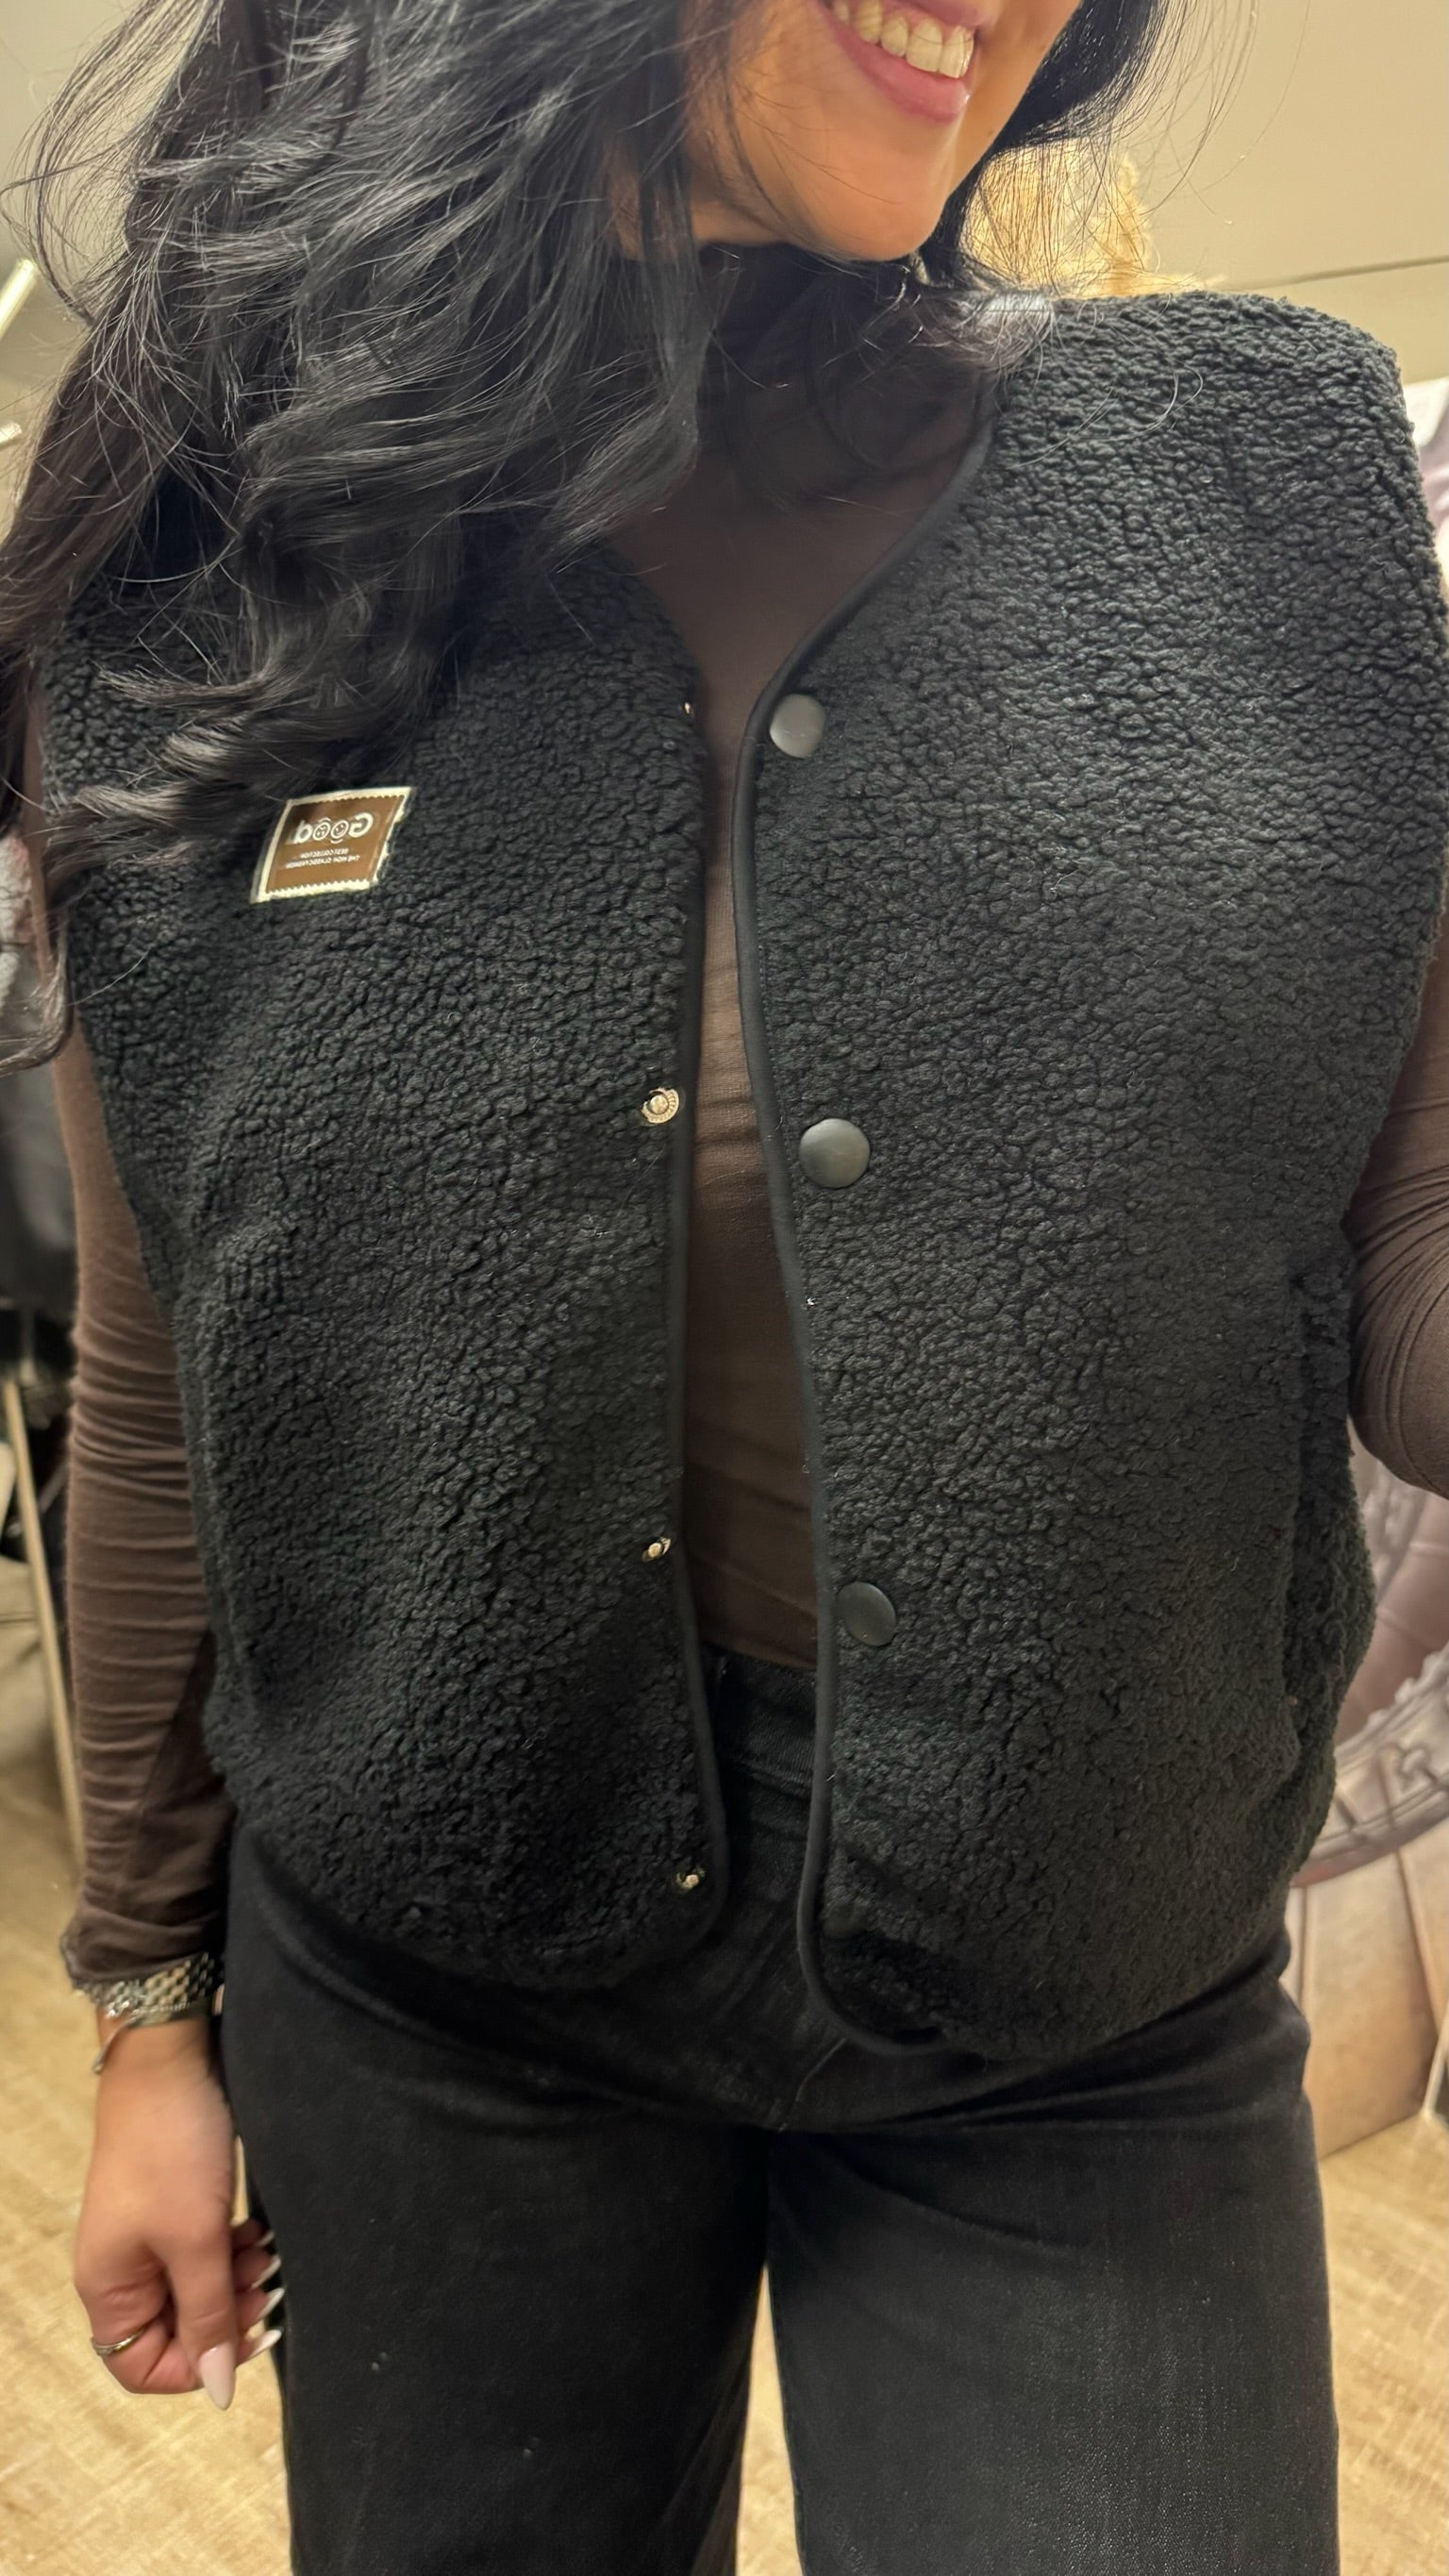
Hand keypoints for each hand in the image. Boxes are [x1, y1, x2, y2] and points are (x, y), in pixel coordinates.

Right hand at [73, 2018, 283, 2404]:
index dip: (198, 2364)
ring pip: (194, 2289)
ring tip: (268, 2252)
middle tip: (267, 2283)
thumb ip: (209, 2316)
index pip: (144, 2367)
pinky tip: (258, 2230)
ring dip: (234, 2280)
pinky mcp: (169, 2205)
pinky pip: (201, 2253)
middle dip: (224, 2316)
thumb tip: (219, 2391)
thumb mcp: (197, 2239)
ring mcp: (143, 2235)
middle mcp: (119, 2269)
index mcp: (108, 2287)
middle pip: (173, 2329)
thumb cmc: (174, 2148)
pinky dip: (231, 2250)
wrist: (170, 2056)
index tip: (245, 2331)